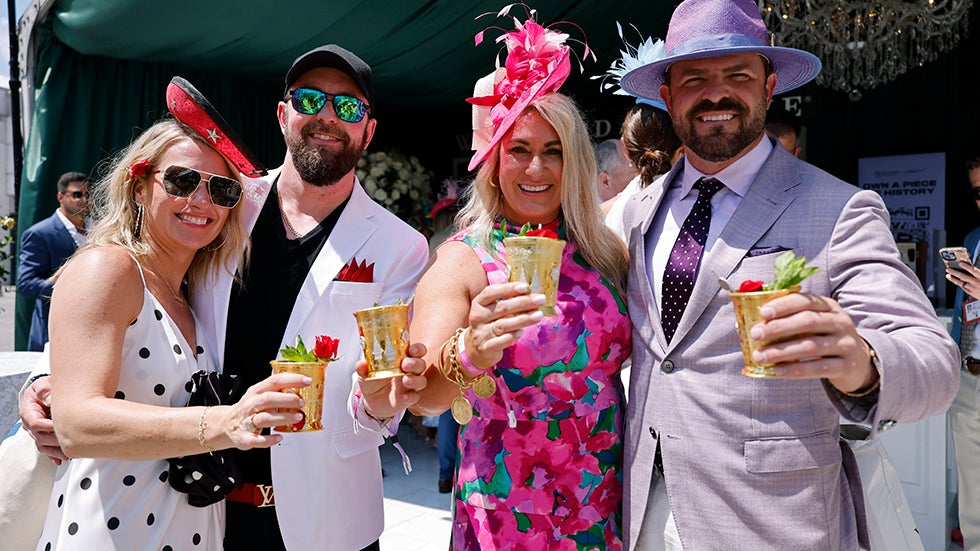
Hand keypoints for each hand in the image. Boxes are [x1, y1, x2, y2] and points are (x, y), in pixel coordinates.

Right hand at [19, 376, 66, 464]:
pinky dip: (53, 455)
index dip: (47, 426)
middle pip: (39, 437)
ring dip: (54, 451)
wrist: (49, 390)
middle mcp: (31, 423)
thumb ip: (45, 390)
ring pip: (42, 445)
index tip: (59, 427)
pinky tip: (61, 459)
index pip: (35, 422)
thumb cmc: (46, 387)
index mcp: (28, 410)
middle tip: (69, 441)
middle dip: (54, 441)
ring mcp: (37, 430)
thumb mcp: (44, 384)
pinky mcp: (44, 435)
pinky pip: (47, 448)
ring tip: (67, 454)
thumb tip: (49, 400)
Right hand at [220, 372, 310, 449]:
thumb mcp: (260, 395)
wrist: (225, 425)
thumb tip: (302, 390)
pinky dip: (269, 439)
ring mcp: (247, 421)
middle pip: (268, 398)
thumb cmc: (249, 409)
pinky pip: (257, 440)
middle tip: (302, 402)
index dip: (291, 380)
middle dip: (287, 399)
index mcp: (257, 391)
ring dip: (282, 417)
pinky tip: (279, 437)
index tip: (307, 381)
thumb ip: (278, 392)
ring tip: (297, 418)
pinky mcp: (244, 437)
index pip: (274, 381)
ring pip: (264, 418)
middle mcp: (251, 404)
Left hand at [356, 342, 428, 419]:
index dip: (417, 349)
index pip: (415, 351)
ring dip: (415, 379)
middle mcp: (409, 371)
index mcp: (401, 359)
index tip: (412, 349)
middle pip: (420, 364)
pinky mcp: (409, 398)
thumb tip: (361, 364)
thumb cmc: (372, 380)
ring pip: (421, 380)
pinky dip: (411, 396)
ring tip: (405, 380)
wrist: (371, 400)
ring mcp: (410, 385)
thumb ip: (363, 368)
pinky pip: (415, 397)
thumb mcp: (365, 373)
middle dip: (415, 363)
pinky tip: (404, 397)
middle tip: (405, 364)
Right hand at [465, 282, 544, 368]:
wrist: (474, 349)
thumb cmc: (489, 324)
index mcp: (479, 304)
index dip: (508, 288)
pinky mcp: (485, 348)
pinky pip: (500, 342)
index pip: (491, 292)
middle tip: (540, 299)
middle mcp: (477, 317)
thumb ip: (507, 301)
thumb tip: (531, 293)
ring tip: (538, 315)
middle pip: (502, 307)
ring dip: (523, 319)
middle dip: (523, 302)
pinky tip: (522, 332)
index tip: (525, 286)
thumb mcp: (492, 310)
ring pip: (503, 325)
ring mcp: (480, 333)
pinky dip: (512, 336)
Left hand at [748, 292, 877, 392]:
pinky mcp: (847, 366)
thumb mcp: (814, 322)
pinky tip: (777, 371)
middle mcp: (840, 322)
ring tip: (760, 356)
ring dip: (781, 351)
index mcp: (829, 306)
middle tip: (755, 335)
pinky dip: (795, 369)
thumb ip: (790, 318)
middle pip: (808, 321)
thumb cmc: (824, 337)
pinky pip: (818, 368)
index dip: (783, 305)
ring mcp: (846, 344)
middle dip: (778, 328)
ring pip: (811, 346)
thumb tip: (753, 321)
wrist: (858, 362)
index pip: (806, 301)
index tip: (763, 312)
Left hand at [946, 263, 979, 299]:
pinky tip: (955, 281)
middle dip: (954, 272)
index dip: (966, 266)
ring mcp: (973, 288)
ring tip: (947, 275)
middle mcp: (977, 282)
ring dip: (953, 279)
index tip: (960, 263)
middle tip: (948, 269)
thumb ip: (977, 272)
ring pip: (961, 283)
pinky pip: (963, 288)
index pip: (973, 270)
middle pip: (963, 277)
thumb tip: (969, 267)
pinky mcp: (971, 293)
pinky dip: (959, 284)